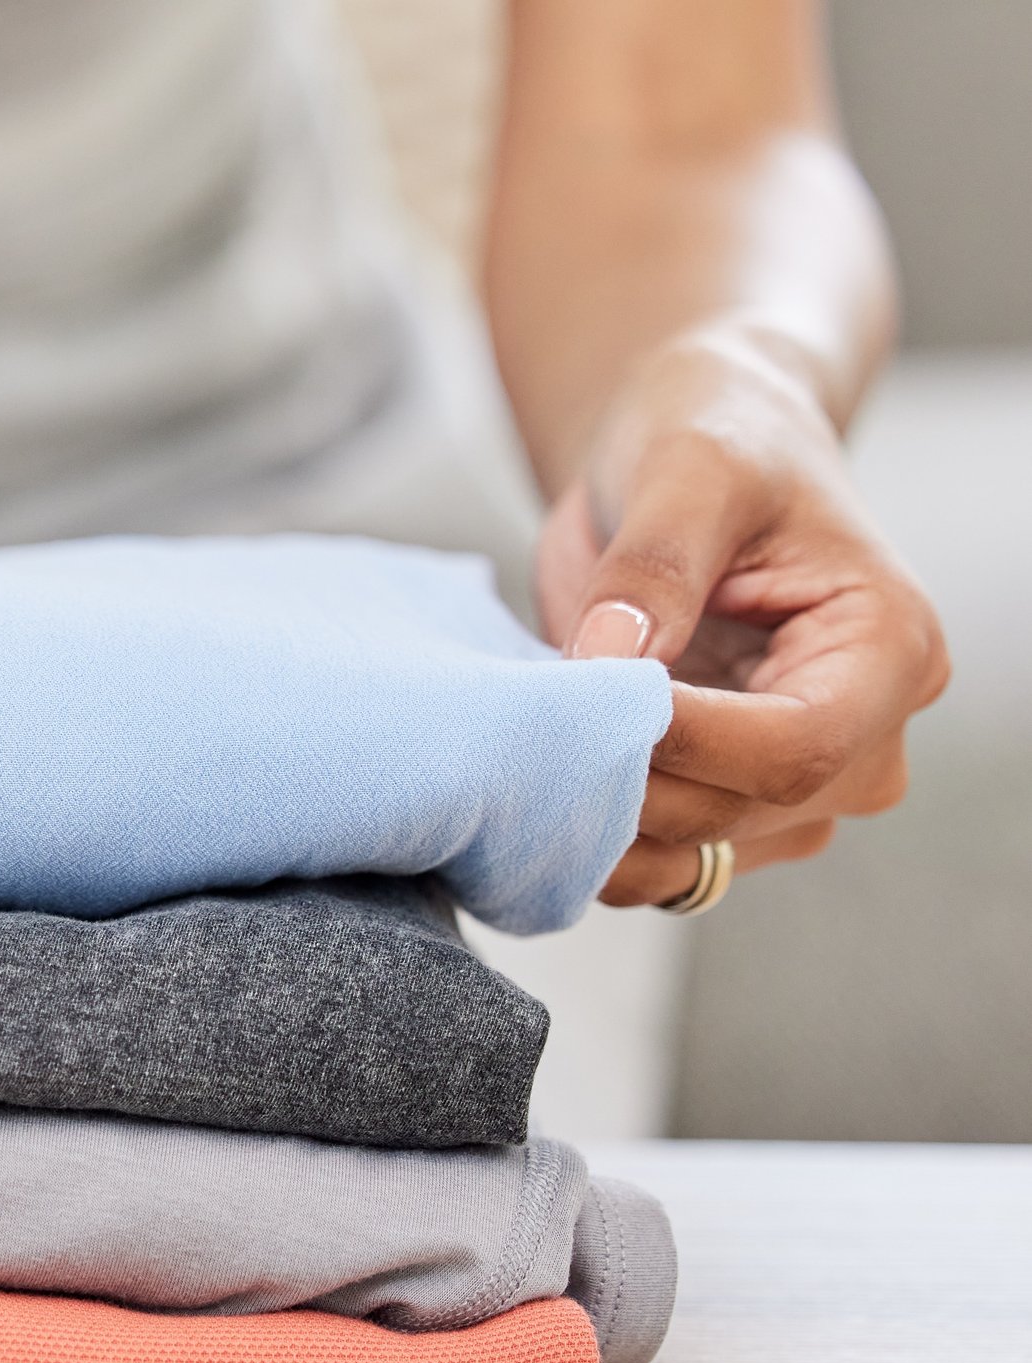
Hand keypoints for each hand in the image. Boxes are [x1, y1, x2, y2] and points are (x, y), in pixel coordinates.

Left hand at [536, 322, 949, 907]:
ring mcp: (794, 789)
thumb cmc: (714, 440)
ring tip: (532, 737)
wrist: (688, 461)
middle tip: (531, 717)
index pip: (795, 749)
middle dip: (624, 778)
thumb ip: (655, 566)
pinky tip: (540, 771)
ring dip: (595, 819)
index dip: (680, 741)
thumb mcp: (688, 472)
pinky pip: (655, 863)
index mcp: (889, 652)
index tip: (584, 690)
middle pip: (738, 813)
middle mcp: (863, 738)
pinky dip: (586, 838)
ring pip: (691, 857)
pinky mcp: (722, 804)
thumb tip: (609, 660)